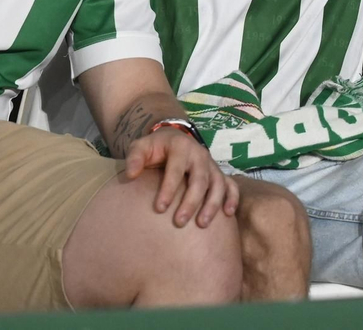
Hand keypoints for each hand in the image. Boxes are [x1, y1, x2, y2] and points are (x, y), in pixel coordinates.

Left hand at [123, 127, 238, 228]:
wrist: (174, 138)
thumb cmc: (155, 148)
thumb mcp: (141, 146)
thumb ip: (134, 158)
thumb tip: (130, 175)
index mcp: (180, 147)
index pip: (176, 170)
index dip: (169, 189)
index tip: (159, 209)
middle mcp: (199, 155)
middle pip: (199, 179)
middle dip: (191, 202)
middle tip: (180, 222)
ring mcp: (212, 164)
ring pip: (217, 184)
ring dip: (212, 204)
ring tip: (202, 224)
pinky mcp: (219, 173)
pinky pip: (231, 185)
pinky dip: (232, 198)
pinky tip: (228, 213)